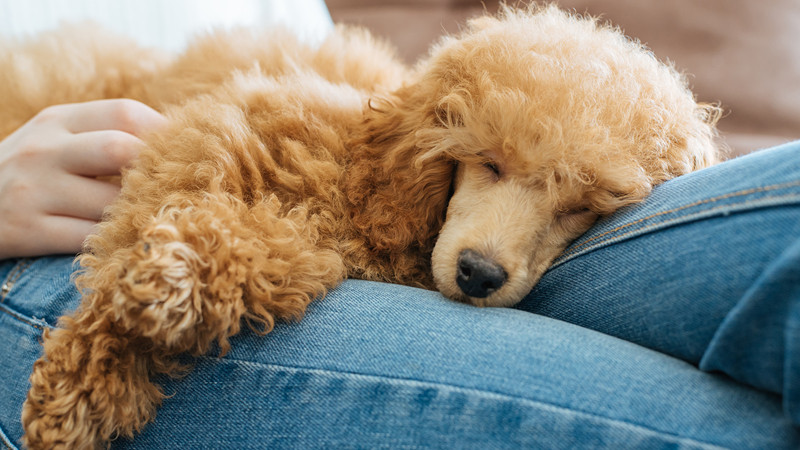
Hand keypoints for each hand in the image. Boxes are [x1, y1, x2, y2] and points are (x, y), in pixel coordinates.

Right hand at [0, 99, 166, 258]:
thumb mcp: (55, 141)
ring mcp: (34, 190)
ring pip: (111, 202)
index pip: (126, 112)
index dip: (165, 133)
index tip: (187, 155)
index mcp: (58, 120)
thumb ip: (103, 137)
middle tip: (177, 190)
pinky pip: (90, 239)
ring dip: (141, 214)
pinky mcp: (27, 231)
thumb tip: (176, 146)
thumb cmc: (28, 175)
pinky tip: (127, 243)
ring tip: (159, 219)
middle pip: (121, 150)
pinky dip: (116, 242)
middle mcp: (44, 150)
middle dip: (157, 172)